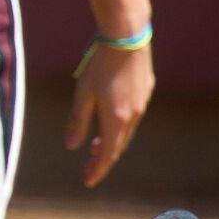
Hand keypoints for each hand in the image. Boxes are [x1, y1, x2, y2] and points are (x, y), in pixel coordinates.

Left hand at [66, 42, 153, 186]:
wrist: (127, 38)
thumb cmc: (100, 64)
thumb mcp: (83, 93)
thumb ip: (78, 121)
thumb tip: (72, 146)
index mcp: (116, 120)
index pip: (106, 154)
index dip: (97, 169)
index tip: (88, 181)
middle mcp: (133, 116)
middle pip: (118, 145)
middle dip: (103, 159)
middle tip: (89, 168)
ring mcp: (142, 104)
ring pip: (127, 131)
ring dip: (112, 142)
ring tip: (97, 147)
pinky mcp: (146, 91)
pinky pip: (133, 116)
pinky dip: (121, 126)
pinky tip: (112, 121)